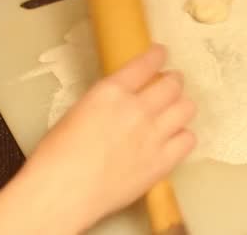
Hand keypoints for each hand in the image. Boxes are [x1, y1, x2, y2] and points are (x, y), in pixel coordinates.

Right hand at [25, 44, 195, 229]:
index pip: (146, 63)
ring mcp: (154, 135)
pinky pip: (188, 140)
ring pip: (186, 108)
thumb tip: (123, 101)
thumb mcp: (79, 112)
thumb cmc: (58, 156)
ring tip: (176, 109)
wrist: (63, 192)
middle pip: (173, 84)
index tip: (162, 53)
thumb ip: (107, 102)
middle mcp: (137, 109)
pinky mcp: (163, 161)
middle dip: (174, 80)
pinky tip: (175, 138)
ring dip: (182, 106)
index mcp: (111, 92)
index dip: (158, 55)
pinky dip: (184, 136)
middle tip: (173, 83)